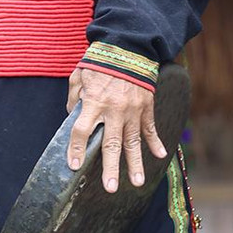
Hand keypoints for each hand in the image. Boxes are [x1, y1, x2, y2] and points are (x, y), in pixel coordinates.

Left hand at [66, 64, 166, 191]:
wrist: (129, 44)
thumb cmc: (100, 60)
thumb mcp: (79, 75)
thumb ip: (74, 97)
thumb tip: (72, 116)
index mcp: (93, 102)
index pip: (81, 131)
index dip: (76, 150)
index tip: (74, 166)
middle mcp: (114, 110)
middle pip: (110, 144)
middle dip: (110, 168)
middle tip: (110, 188)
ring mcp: (132, 110)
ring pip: (133, 142)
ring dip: (135, 163)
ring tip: (136, 182)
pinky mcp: (146, 106)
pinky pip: (150, 128)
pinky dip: (155, 142)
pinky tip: (159, 156)